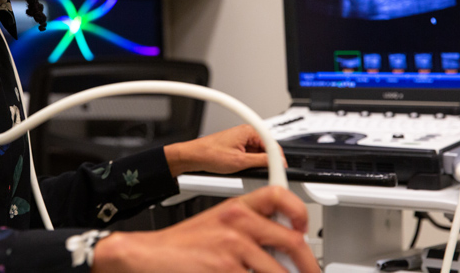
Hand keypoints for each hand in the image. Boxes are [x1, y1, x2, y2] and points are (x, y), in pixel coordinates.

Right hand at [92, 185, 319, 272]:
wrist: (148, 255)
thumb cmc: (180, 246)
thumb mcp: (215, 225)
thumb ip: (245, 228)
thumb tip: (277, 244)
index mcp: (235, 208)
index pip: (278, 195)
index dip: (299, 212)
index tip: (305, 229)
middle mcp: (237, 223)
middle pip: (292, 240)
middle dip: (308, 265)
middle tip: (311, 272)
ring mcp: (233, 248)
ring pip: (279, 271)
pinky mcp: (226, 270)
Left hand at [164, 125, 285, 176]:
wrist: (193, 157)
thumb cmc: (209, 154)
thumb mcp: (240, 161)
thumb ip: (261, 162)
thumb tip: (277, 162)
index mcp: (248, 130)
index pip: (272, 142)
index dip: (278, 157)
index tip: (280, 168)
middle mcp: (245, 133)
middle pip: (266, 149)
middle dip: (266, 161)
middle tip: (263, 173)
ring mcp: (240, 140)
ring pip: (258, 153)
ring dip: (256, 164)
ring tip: (246, 170)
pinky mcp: (236, 147)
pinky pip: (249, 155)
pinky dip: (249, 164)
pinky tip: (242, 170)